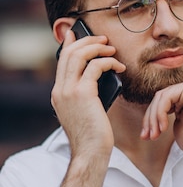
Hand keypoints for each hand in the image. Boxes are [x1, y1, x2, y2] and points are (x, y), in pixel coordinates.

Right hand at [51, 29, 125, 156]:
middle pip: (70, 53)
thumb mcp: (85, 111)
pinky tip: (119, 67)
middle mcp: (60, 90)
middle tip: (104, 40)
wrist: (90, 153)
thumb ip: (86, 94)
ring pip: (80, 55)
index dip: (71, 44)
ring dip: (98, 48)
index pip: (62, 61)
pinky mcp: (83, 93)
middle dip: (88, 41)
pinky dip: (109, 62)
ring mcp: (69, 91)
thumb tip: (100, 76)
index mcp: (58, 94)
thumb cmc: (93, 136)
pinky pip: (96, 67)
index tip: (78, 34)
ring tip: (112, 50)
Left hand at [140, 78, 182, 159]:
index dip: (150, 118)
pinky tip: (164, 127)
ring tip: (154, 135)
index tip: (145, 136)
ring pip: (161, 97)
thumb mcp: (176, 123)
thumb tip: (149, 112)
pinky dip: (160, 113)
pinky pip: (167, 97)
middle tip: (147, 136)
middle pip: (160, 97)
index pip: (162, 100)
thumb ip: (166, 113)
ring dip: (153, 118)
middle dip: (150, 118)